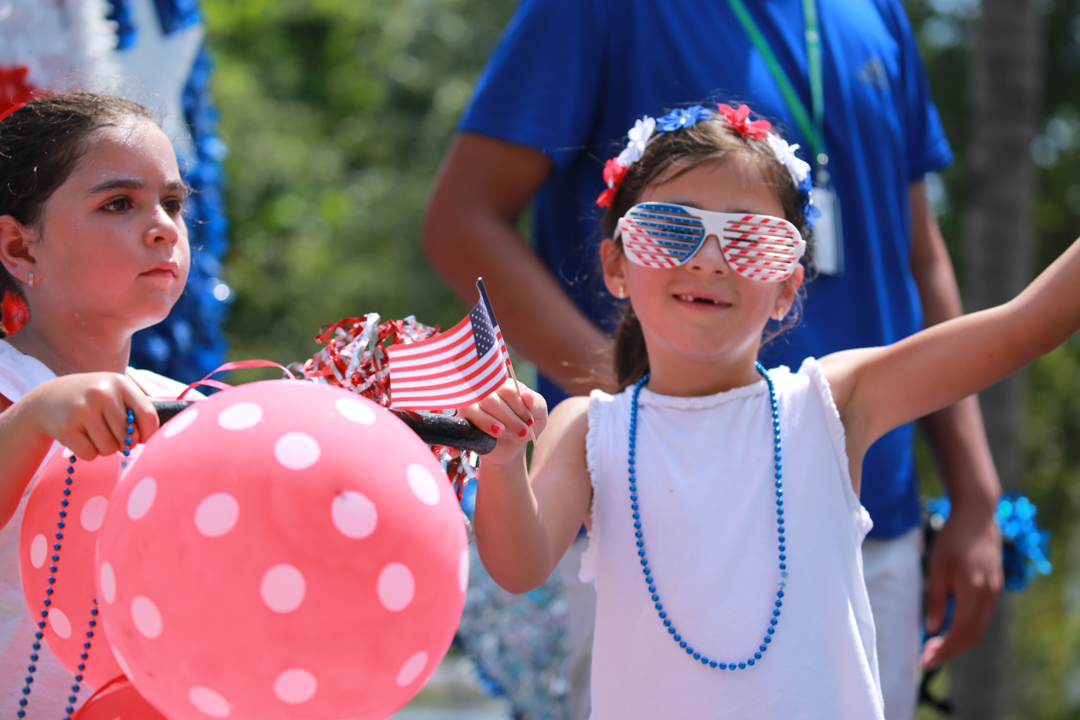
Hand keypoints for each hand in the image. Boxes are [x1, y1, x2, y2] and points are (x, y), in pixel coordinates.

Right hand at [24, 373, 158, 459]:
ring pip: (110, 448)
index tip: (142, 440)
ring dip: (104, 449)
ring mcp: (82, 410)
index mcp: (120, 383)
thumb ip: (137, 409)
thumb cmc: (91, 400)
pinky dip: (87, 453)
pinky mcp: (65, 427)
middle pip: (128, 437)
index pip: (148, 416)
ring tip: (93, 434)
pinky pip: (90, 454)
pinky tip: (79, 437)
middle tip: (109, 434)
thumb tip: (163, 433)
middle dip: (122, 443)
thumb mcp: (114, 393)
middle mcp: (102, 393)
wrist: (46, 399)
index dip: (149, 434)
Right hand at [459, 379, 547, 465]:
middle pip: (489, 398)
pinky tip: (458, 453)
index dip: (519, 405)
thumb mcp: (538, 415)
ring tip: (501, 433)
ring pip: (471, 409)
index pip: (506, 388)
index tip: (529, 421)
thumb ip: (536, 404)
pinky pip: (450, 429)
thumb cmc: (525, 424)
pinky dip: (453, 442)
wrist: (512, 446)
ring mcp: (469, 408)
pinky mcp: (461, 425)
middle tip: (521, 432)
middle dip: (508, 417)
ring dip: (487, 422)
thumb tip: (527, 395)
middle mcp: (482, 393)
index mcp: (502, 385)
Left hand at [921, 503, 1002, 668]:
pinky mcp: (995, 587)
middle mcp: (989, 595)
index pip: (961, 631)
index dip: (945, 649)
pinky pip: (982, 616)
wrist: (977, 516)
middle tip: (928, 658)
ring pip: (979, 627)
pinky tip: (949, 627)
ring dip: (958, 641)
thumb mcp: (938, 567)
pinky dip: (966, 628)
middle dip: (950, 650)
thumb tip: (932, 628)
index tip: (927, 660)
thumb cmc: (953, 538)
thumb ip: (936, 599)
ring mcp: (995, 591)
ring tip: (935, 646)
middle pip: (973, 635)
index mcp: (974, 590)